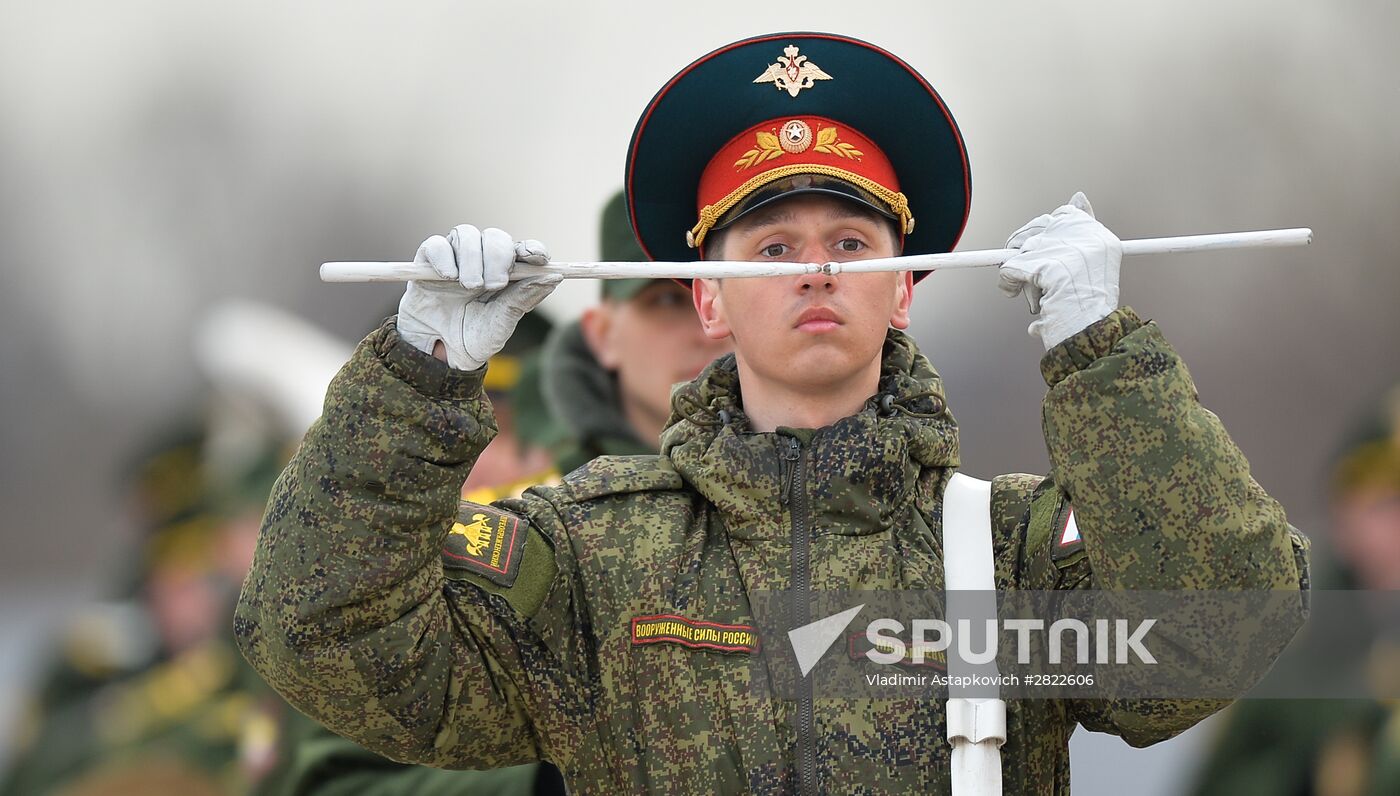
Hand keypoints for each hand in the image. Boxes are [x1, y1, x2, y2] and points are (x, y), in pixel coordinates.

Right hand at [397, 225, 560, 370]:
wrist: (437, 357)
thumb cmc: (474, 338)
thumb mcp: (501, 324)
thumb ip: (523, 299)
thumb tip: (554, 277)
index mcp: (506, 274)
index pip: (523, 250)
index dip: (532, 249)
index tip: (538, 258)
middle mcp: (482, 260)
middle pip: (495, 237)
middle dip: (498, 256)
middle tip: (495, 284)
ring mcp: (455, 259)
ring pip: (466, 234)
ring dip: (472, 258)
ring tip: (470, 286)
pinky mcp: (427, 262)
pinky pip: (436, 245)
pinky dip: (444, 257)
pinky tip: (448, 277)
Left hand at [997, 192, 1121, 349]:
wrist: (1089, 334)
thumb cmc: (1086, 309)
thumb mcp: (1092, 267)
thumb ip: (1081, 232)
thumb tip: (1078, 196)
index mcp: (1100, 238)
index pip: (1066, 215)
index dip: (1047, 234)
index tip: (1045, 254)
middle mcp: (1086, 238)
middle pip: (1038, 228)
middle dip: (1027, 250)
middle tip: (1034, 272)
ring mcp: (1065, 251)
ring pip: (1022, 248)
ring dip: (1020, 270)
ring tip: (1037, 291)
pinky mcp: (1044, 266)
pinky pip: (1009, 268)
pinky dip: (1008, 284)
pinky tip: (1018, 295)